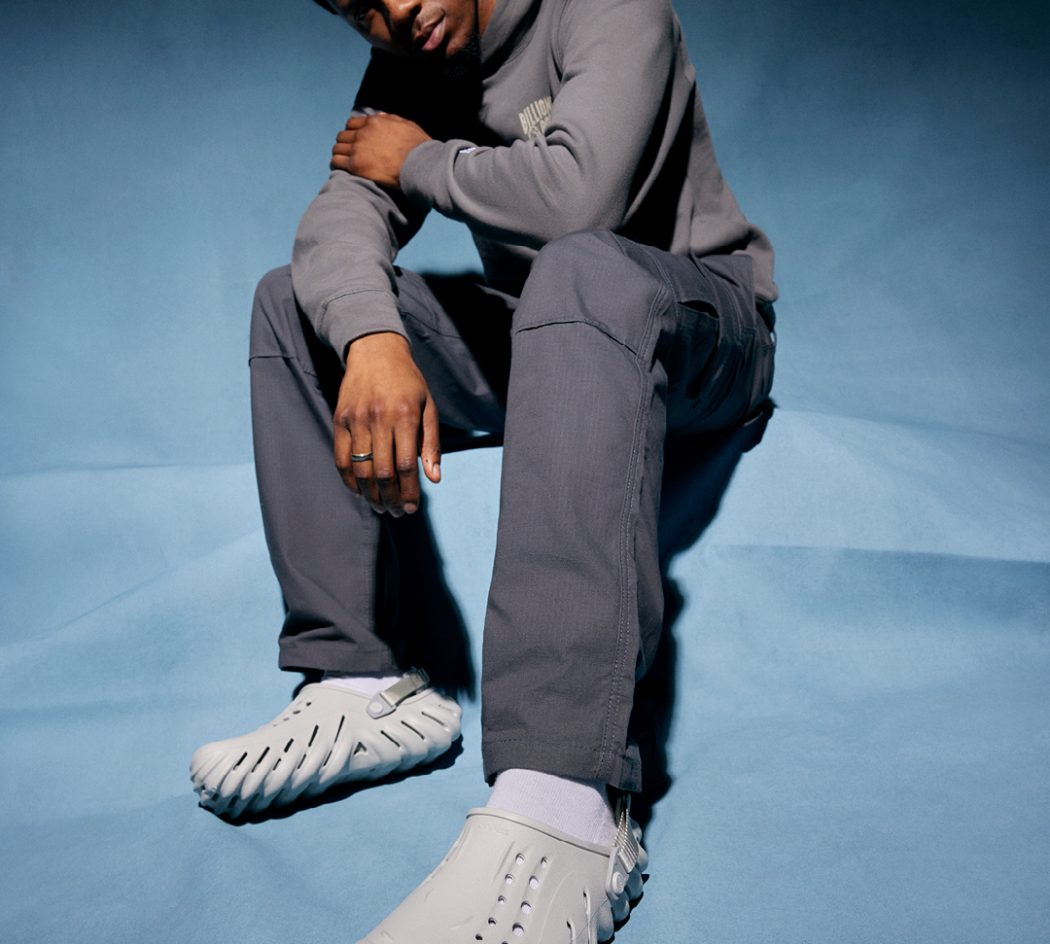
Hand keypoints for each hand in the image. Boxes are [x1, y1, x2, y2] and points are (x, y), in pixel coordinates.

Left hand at [330, 113, 431, 188]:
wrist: (420, 165)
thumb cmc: (418, 147)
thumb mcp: (406, 125)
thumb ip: (391, 119)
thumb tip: (380, 116)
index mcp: (374, 122)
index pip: (352, 124)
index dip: (352, 133)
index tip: (354, 141)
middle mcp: (363, 133)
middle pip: (343, 136)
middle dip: (345, 143)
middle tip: (349, 153)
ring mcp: (358, 149)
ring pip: (337, 148)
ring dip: (340, 154)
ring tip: (343, 162)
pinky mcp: (356, 165)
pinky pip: (336, 162)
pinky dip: (336, 164)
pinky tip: (341, 169)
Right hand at [333, 332, 440, 515]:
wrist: (375, 351)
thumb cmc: (408, 382)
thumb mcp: (429, 407)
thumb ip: (432, 444)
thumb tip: (435, 479)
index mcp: (405, 415)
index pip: (407, 465)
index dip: (410, 492)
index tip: (412, 508)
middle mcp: (379, 418)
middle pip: (382, 472)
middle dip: (391, 498)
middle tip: (397, 512)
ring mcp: (356, 419)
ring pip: (360, 469)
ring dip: (371, 495)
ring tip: (381, 506)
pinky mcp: (339, 420)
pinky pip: (341, 459)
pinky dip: (350, 480)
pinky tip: (361, 491)